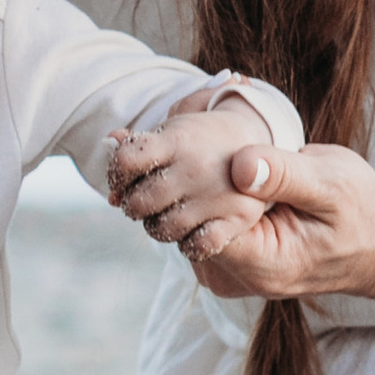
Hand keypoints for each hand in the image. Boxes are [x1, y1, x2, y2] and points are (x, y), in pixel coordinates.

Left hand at [105, 95, 282, 259]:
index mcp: (179, 138)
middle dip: (135, 205)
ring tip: (167, 214)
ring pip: (164, 228)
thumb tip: (108, 157)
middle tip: (144, 200)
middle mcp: (197, 166)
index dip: (117, 173)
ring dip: (158, 227)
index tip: (124, 177)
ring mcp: (218, 194)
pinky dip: (189, 243)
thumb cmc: (207, 140)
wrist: (266, 140)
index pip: (126, 160)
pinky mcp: (238, 218)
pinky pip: (198, 245)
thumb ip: (137, 144)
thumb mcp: (175, 130)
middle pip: (140, 201)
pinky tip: (191, 230)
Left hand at [108, 137, 374, 308]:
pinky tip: (178, 159)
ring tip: (143, 143)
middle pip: (179, 229)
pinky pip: (197, 222)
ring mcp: (233, 271)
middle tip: (123, 138)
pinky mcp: (232, 257)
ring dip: (166, 189)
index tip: (143, 146)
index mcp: (261, 264)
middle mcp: (239, 276)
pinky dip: (185, 194)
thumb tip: (238, 163)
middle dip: (156, 185)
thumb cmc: (361, 212)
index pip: (193, 229)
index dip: (165, 188)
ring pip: (182, 226)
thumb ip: (285, 175)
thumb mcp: (332, 185)